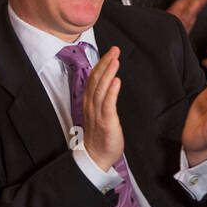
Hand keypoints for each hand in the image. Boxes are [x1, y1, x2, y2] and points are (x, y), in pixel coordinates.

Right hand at [81, 47, 124, 171]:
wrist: (96, 156)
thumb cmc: (100, 135)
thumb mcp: (99, 113)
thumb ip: (102, 99)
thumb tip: (108, 84)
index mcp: (90, 102)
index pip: (94, 79)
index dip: (101, 65)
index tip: (110, 52)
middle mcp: (91, 105)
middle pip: (96, 80)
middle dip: (105, 63)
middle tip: (114, 50)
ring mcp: (97, 113)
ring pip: (101, 89)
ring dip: (108, 73)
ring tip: (115, 60)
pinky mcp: (105, 122)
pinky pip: (107, 104)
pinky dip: (111, 92)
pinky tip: (116, 81)